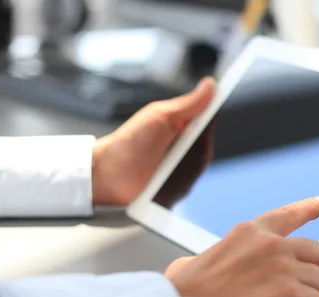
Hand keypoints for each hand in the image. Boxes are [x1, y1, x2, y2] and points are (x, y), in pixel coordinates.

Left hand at [91, 77, 215, 205]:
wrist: (107, 176)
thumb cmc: (129, 143)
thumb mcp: (160, 117)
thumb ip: (188, 103)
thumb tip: (211, 84)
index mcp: (180, 126)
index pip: (207, 123)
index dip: (210, 122)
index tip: (209, 118)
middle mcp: (182, 148)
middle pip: (204, 149)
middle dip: (194, 149)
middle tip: (177, 148)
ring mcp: (178, 170)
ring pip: (197, 169)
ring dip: (184, 167)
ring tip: (166, 165)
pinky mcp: (174, 190)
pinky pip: (187, 186)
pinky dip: (177, 183)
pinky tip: (164, 181)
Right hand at [165, 197, 318, 296]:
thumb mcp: (189, 263)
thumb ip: (210, 259)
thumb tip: (196, 267)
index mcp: (247, 234)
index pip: (288, 215)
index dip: (309, 209)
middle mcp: (270, 244)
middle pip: (317, 254)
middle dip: (309, 275)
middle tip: (292, 292)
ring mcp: (283, 267)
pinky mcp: (290, 295)